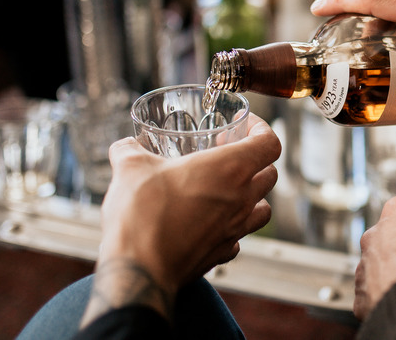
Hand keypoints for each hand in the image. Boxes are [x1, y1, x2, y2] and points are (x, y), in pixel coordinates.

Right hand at [80, 114, 279, 326]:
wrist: (140, 269)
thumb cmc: (142, 213)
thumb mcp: (130, 167)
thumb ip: (129, 150)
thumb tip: (125, 146)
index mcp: (229, 169)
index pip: (270, 144)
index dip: (262, 129)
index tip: (245, 126)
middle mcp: (241, 199)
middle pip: (270, 175)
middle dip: (256, 160)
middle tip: (229, 154)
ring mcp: (235, 229)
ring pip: (263, 209)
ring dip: (252, 195)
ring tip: (227, 189)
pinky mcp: (221, 253)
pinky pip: (239, 237)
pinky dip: (232, 227)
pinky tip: (210, 222)